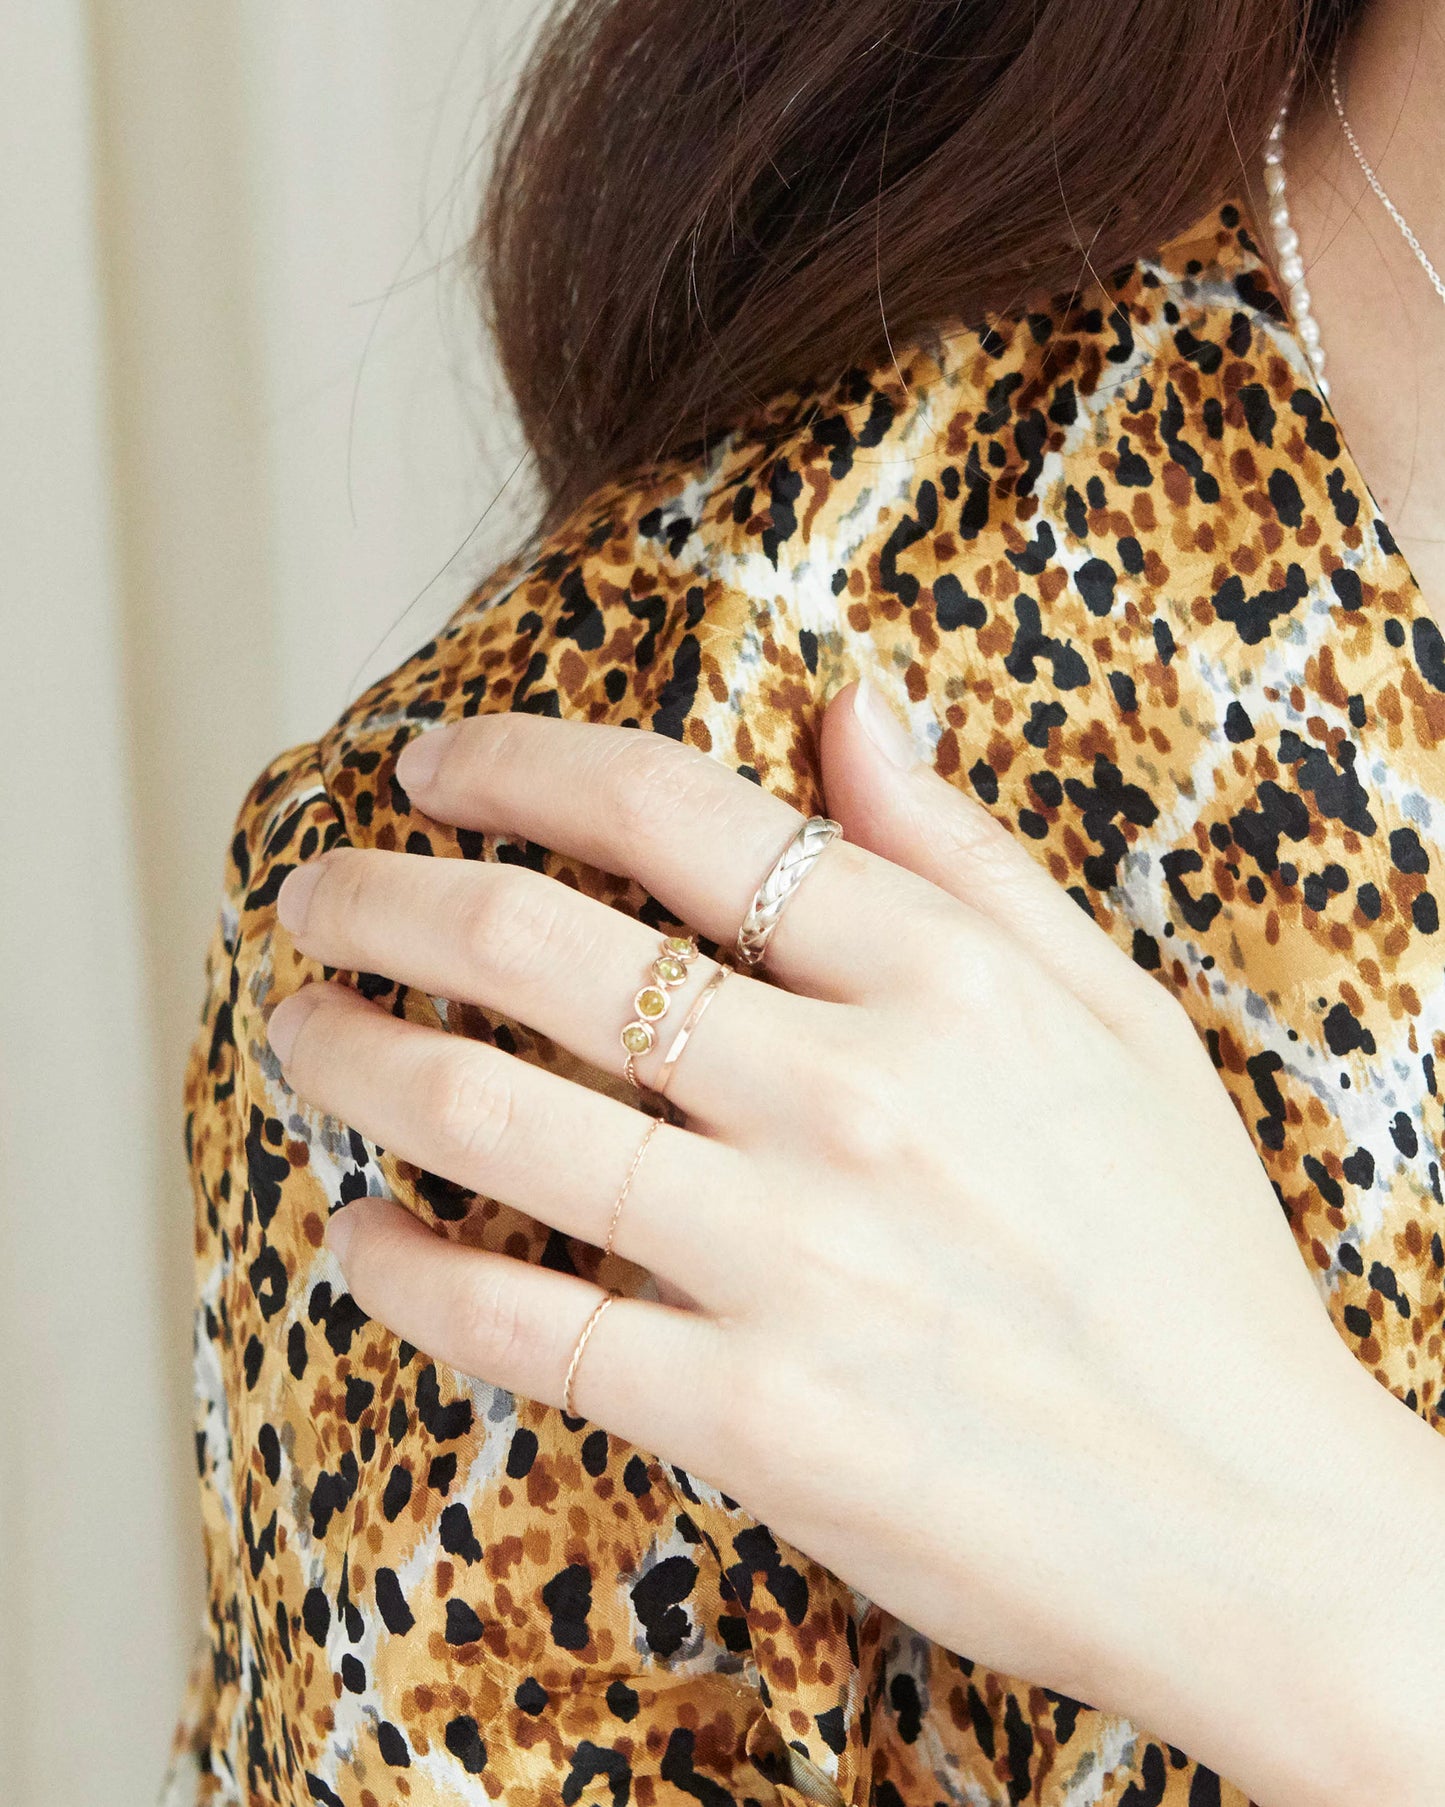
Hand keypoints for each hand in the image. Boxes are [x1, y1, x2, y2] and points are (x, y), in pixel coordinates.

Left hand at [268, 682, 1444, 1806]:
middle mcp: (853, 1100)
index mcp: (946, 981)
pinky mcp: (750, 1420)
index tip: (429, 767)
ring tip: (300, 1029)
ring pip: (496, 1120)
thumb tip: (855, 708)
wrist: (1262, 1528)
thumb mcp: (1116, 1022)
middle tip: (312, 892)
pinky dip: (409, 1272)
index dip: (516, 766)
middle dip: (384, 899)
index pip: (673, 814)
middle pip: (542, 948)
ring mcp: (791, 1263)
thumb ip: (969, 860)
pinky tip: (358, 1234)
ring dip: (359, 1057)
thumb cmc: (1191, 1261)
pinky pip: (523, 1327)